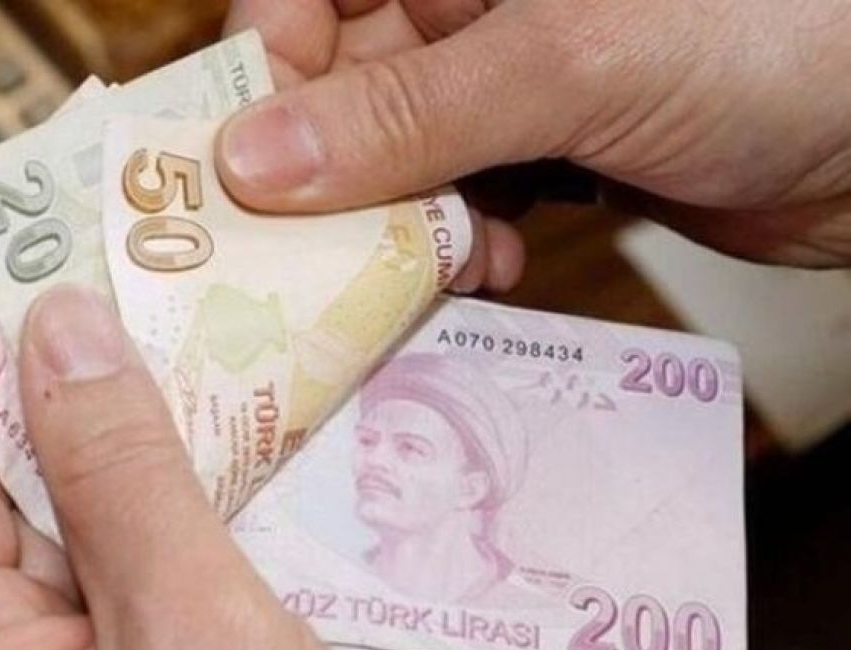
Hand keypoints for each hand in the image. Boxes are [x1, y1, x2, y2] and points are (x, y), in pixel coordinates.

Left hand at [0, 286, 374, 649]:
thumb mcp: (192, 633)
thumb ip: (121, 474)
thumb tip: (64, 328)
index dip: (12, 351)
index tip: (87, 268)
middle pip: (23, 488)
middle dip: (115, 406)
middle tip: (202, 322)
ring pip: (94, 535)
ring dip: (172, 471)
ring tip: (254, 394)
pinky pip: (138, 590)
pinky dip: (197, 536)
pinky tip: (264, 494)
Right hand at [216, 0, 850, 277]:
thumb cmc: (766, 35)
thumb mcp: (568, 62)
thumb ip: (408, 113)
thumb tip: (254, 162)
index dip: (261, 72)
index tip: (238, 169)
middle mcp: (465, 7)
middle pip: (336, 90)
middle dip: (325, 179)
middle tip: (310, 260)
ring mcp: (501, 82)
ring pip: (390, 161)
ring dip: (394, 227)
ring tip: (423, 269)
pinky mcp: (538, 151)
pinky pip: (453, 203)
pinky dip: (457, 247)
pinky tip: (489, 268)